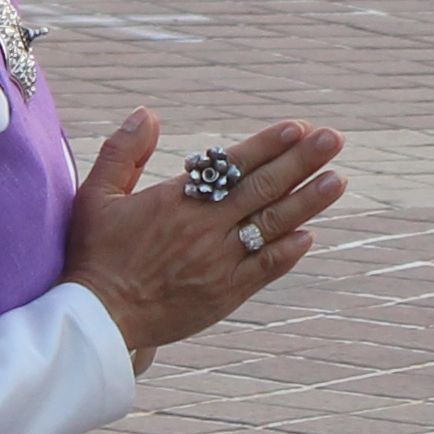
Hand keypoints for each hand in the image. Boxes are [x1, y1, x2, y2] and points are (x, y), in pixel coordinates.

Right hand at [57, 112, 346, 362]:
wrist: (99, 319)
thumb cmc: (95, 256)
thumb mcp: (96, 196)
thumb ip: (123, 152)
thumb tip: (147, 114)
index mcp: (177, 200)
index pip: (234, 164)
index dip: (269, 144)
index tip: (298, 127)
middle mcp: (205, 228)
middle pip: (263, 188)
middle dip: (303, 161)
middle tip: (334, 139)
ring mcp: (219, 262)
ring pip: (272, 225)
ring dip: (308, 201)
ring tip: (338, 179)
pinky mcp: (224, 294)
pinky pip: (265, 268)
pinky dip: (288, 251)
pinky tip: (308, 234)